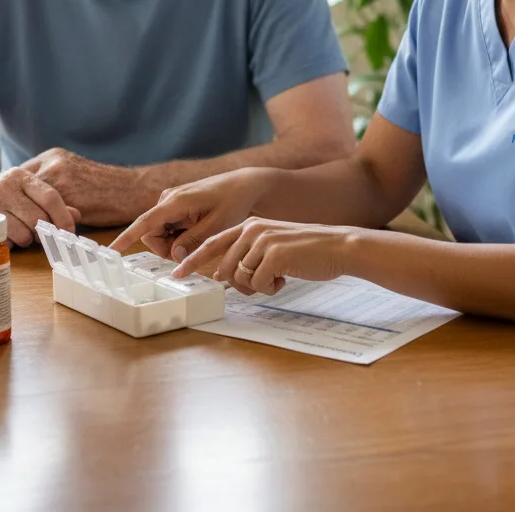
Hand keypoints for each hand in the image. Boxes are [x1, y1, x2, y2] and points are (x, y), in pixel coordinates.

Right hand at [0, 167, 80, 246]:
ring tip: (20, 234)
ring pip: (24, 232)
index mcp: (21, 175)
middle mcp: (6, 185)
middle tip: (42, 236)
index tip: (69, 231)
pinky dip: (10, 244)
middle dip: (44, 232)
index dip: (63, 217)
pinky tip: (5, 236)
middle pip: (38, 218)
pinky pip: (5, 240)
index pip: (50, 196)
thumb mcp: (23, 193)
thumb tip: (77, 215)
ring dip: (27, 240)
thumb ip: (50, 202)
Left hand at [17, 148, 142, 225]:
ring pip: (30, 203)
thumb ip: (52, 185)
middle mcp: (53, 163)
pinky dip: (41, 227)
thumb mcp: (74, 176)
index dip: (14, 197)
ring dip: (27, 221)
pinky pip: (45, 214)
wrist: (132, 189)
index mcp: (52, 157)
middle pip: (19, 189)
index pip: (19, 177)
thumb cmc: (104, 188)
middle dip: (16, 209)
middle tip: (13, 226)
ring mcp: (60, 177)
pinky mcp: (69, 195)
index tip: (12, 211)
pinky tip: (43, 237)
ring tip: (26, 236)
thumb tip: (27, 205)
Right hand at [111, 168, 278, 260]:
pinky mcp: (174, 206)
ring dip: (174, 243)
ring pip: (159, 233)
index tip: (112, 250)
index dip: (128, 237)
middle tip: (192, 250)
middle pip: (151, 234)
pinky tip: (196, 231)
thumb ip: (194, 241)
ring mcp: (170, 202)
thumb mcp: (217, 225)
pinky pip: (166, 228)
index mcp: (176, 201)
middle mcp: (168, 199)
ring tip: (199, 236)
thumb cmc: (233, 202)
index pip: (146, 222)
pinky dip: (178, 236)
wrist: (243, 185)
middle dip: (166, 248)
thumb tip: (174, 256)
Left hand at [174, 218, 358, 295]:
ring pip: (240, 279)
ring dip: (258, 287)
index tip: (177, 274)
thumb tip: (223, 275)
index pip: (212, 243)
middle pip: (226, 268)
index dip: (193, 260)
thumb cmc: (306, 251)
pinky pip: (258, 284)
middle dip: (240, 284)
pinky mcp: (274, 255)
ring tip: (278, 277)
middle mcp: (252, 230)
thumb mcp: (272, 246)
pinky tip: (286, 278)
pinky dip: (271, 288)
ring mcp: (262, 241)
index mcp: (249, 225)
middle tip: (263, 283)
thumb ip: (247, 256)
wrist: (337, 246)